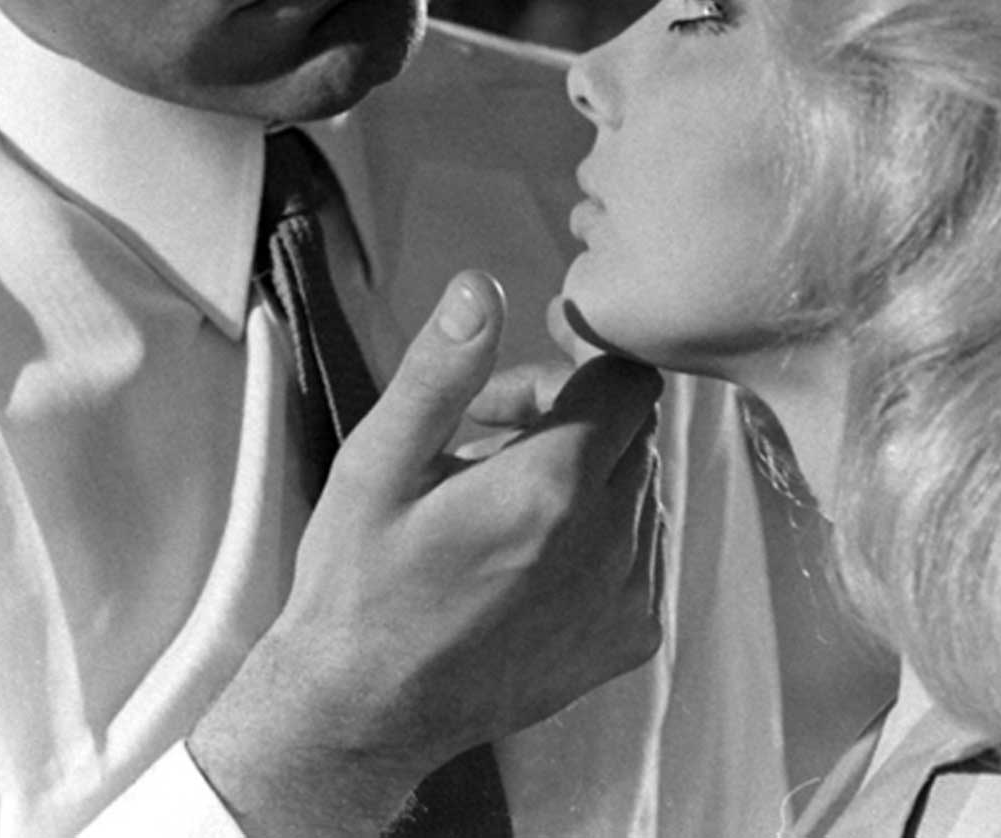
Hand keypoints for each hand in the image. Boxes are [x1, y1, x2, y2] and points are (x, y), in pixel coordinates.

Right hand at [190, 272, 665, 835]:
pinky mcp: (630, 640)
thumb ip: (441, 370)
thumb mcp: (377, 463)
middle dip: (567, 419)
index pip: (626, 380)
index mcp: (551, 486)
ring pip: (638, 490)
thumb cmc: (358, 583)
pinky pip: (642, 552)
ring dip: (582, 479)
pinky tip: (526, 557)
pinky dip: (598, 537)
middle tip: (479, 443)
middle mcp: (609, 541)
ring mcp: (627, 597)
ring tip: (495, 505)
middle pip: (631, 432)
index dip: (573, 366)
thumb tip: (483, 288)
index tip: (514, 389)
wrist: (364, 712)